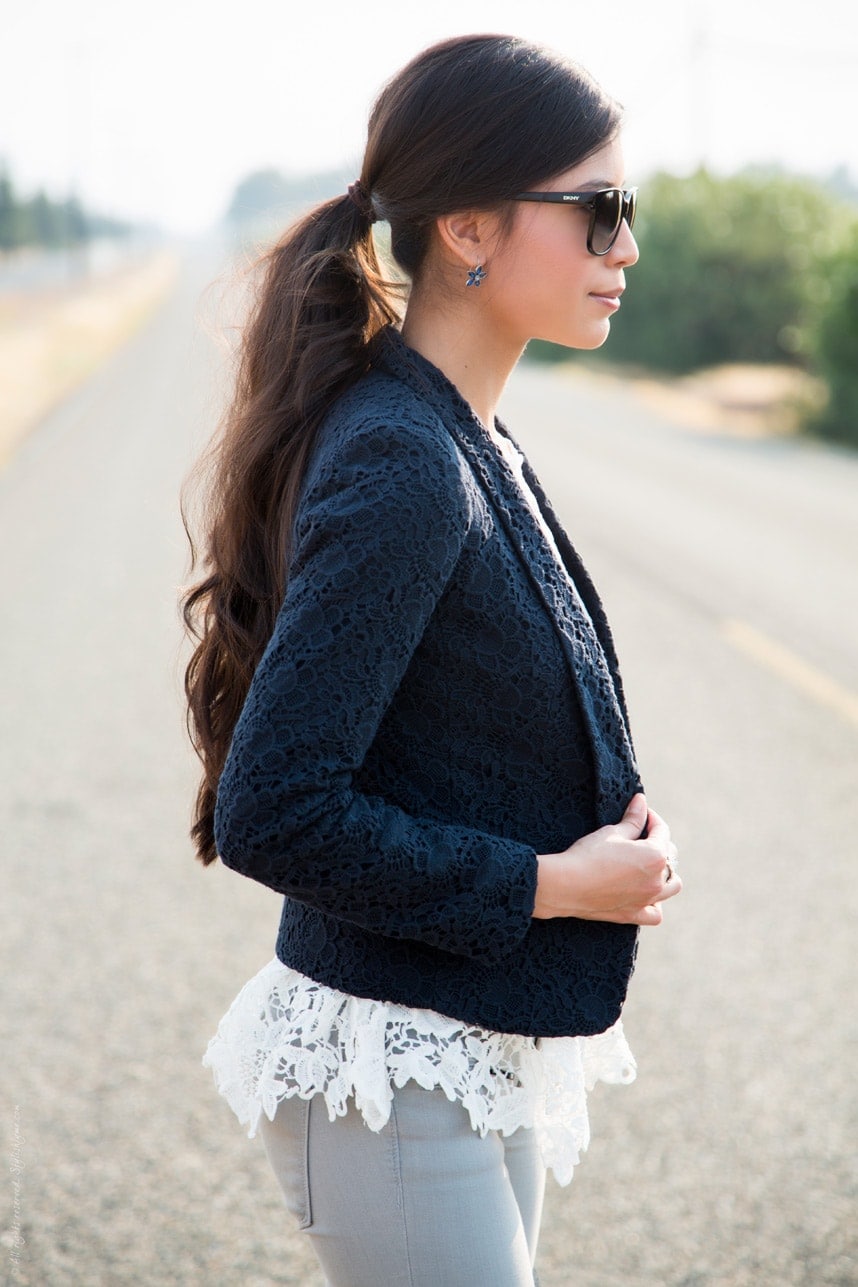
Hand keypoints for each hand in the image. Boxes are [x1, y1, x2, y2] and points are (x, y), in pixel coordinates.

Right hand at [532, 793, 680, 926]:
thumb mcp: (612, 832)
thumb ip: (633, 819)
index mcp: (655, 856)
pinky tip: (645, 894)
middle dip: (658, 842)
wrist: (566, 885)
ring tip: (649, 865)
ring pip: (671, 886)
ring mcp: (646, 900)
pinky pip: (655, 912)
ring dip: (665, 873)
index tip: (640, 812)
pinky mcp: (633, 914)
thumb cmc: (588, 855)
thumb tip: (642, 801)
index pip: (662, 831)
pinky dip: (655, 904)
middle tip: (639, 835)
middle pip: (669, 857)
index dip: (651, 818)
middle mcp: (656, 880)